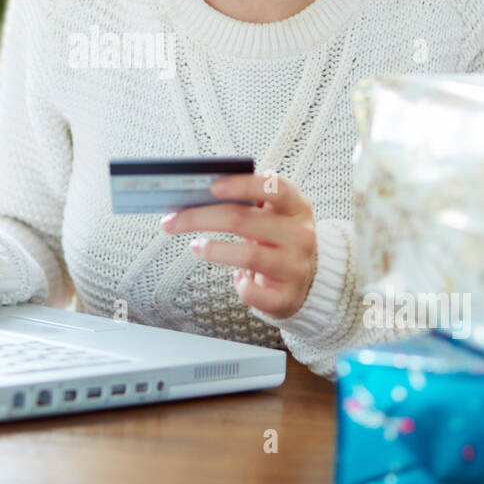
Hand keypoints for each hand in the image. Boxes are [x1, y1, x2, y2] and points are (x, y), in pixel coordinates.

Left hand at [159, 172, 317, 319]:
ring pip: (248, 256)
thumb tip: (197, 194)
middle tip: (172, 221)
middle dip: (200, 218)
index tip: (211, 186)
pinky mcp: (287, 298)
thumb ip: (248, 202)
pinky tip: (236, 279)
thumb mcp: (274, 215)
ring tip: (196, 247)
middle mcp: (300, 235)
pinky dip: (239, 286)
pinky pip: (253, 292)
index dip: (243, 185)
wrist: (311, 282)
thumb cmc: (278, 240)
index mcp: (297, 207)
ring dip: (213, 250)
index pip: (274, 188)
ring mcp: (296, 267)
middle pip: (244, 221)